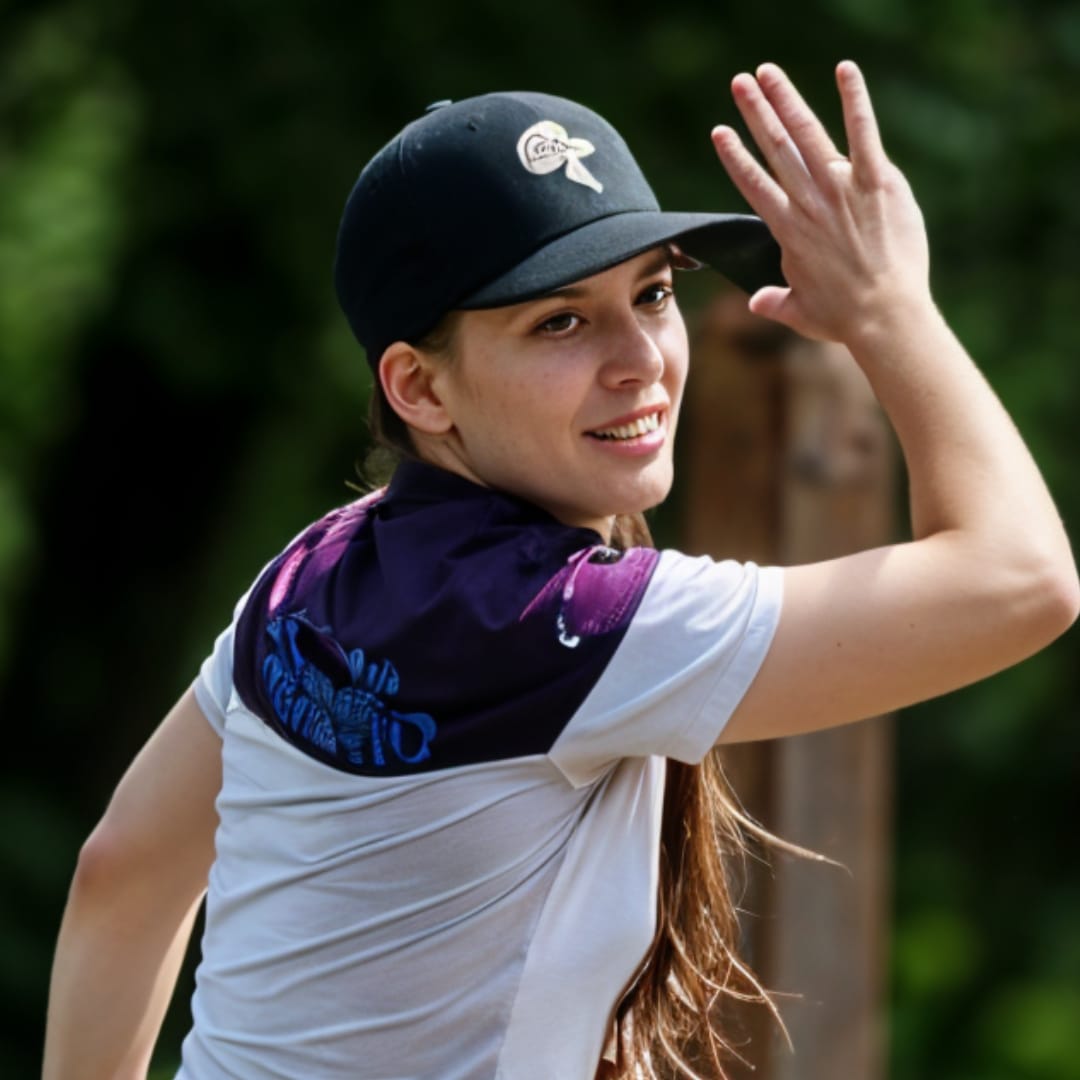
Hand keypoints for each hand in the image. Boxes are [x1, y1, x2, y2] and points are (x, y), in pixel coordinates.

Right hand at [712, 61, 930, 345]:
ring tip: (768, 72)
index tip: (720, 131)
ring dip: (786, 99)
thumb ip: (775, 302)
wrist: (884, 315)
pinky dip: (855, 100)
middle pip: (776, 149)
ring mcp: (843, 190)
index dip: (735, 156)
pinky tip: (845, 70)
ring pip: (808, 135)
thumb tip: (755, 302)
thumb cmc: (843, 318)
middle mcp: (809, 204)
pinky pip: (865, 134)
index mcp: (788, 230)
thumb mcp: (800, 313)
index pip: (753, 184)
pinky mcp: (877, 184)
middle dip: (755, 111)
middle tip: (739, 81)